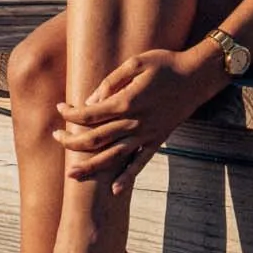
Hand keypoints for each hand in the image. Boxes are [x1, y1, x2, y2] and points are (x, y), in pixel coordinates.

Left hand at [54, 43, 225, 194]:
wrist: (197, 77)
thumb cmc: (166, 64)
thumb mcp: (137, 62)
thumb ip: (112, 81)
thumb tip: (91, 100)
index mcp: (126, 102)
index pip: (89, 114)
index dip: (70, 113)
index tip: (60, 108)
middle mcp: (134, 123)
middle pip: (95, 139)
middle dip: (71, 141)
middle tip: (55, 136)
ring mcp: (147, 134)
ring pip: (112, 156)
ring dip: (90, 166)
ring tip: (71, 174)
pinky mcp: (157, 140)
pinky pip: (140, 163)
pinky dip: (128, 178)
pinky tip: (115, 190)